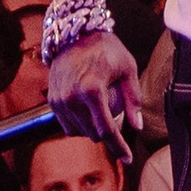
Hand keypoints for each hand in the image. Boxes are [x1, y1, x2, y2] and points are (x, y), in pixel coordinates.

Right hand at [48, 28, 142, 152]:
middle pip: (93, 134)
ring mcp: (60, 100)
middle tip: (118, 121)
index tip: (128, 158)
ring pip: (79, 132)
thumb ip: (133, 99)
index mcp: (92, 90)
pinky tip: (89, 113)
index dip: (119, 147)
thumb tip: (137, 126)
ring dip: (92, 130)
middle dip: (108, 135)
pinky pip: (67, 124)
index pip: (107, 130)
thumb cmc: (104, 48)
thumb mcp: (128, 68)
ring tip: (102, 114)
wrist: (75, 33)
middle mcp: (72, 98)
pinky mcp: (52, 100)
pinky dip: (79, 124)